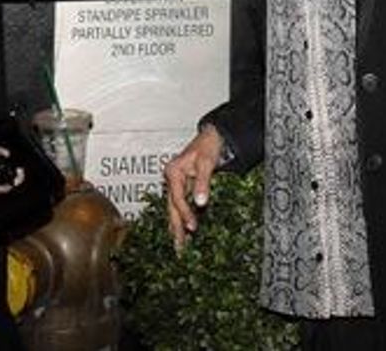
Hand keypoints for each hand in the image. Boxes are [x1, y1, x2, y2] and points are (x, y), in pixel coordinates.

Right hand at [163, 124, 224, 250]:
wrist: (213, 136)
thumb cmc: (209, 146)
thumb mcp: (207, 163)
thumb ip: (203, 183)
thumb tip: (200, 203)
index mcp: (173, 172)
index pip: (177, 199)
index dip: (185, 214)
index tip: (192, 228)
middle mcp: (172, 178)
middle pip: (172, 207)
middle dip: (175, 228)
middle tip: (178, 249)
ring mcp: (176, 183)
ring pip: (174, 208)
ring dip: (177, 226)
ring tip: (179, 247)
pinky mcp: (182, 186)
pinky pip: (180, 205)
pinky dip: (181, 218)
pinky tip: (183, 231)